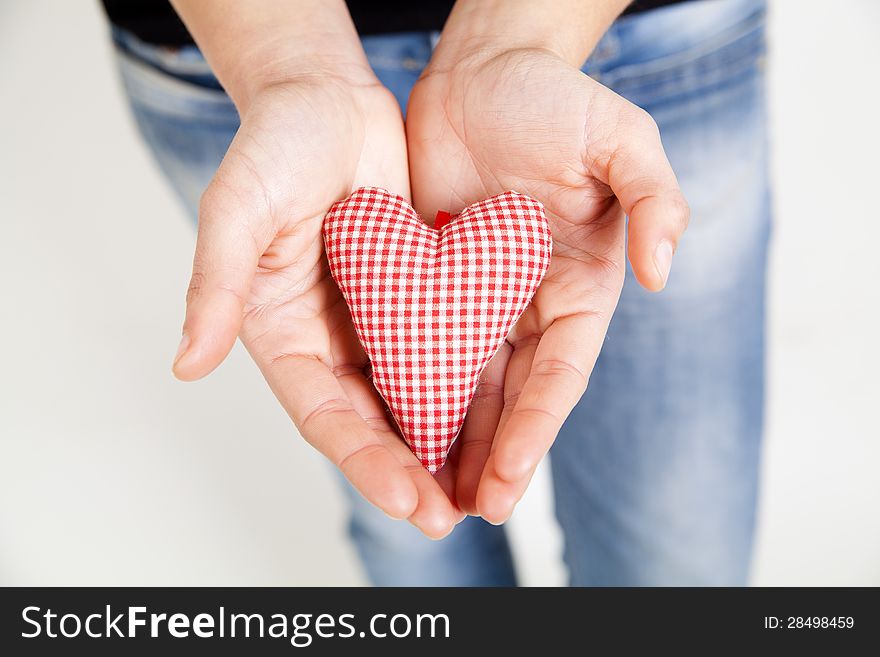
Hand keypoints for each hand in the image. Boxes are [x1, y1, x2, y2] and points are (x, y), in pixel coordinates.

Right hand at [171, 71, 460, 537]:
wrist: (327, 98)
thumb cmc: (275, 145)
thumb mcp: (237, 208)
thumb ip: (214, 285)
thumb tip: (185, 363)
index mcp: (282, 333)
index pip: (325, 415)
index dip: (365, 460)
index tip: (409, 500)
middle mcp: (328, 339)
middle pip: (370, 422)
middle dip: (408, 472)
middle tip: (448, 516)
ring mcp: (374, 321)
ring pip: (410, 397)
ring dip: (441, 446)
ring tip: (478, 491)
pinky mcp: (414, 297)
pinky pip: (441, 350)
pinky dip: (463, 388)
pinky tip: (497, 419)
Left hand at [407, 46, 688, 522]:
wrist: (480, 69)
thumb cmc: (554, 99)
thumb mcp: (619, 135)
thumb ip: (655, 196)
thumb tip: (667, 271)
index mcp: (580, 288)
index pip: (559, 375)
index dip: (536, 430)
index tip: (508, 479)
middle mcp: (530, 307)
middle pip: (511, 398)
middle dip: (492, 458)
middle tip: (463, 514)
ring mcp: (478, 301)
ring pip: (464, 387)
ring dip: (449, 443)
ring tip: (427, 498)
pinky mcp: (430, 286)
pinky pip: (417, 347)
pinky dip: (409, 392)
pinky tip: (390, 433)